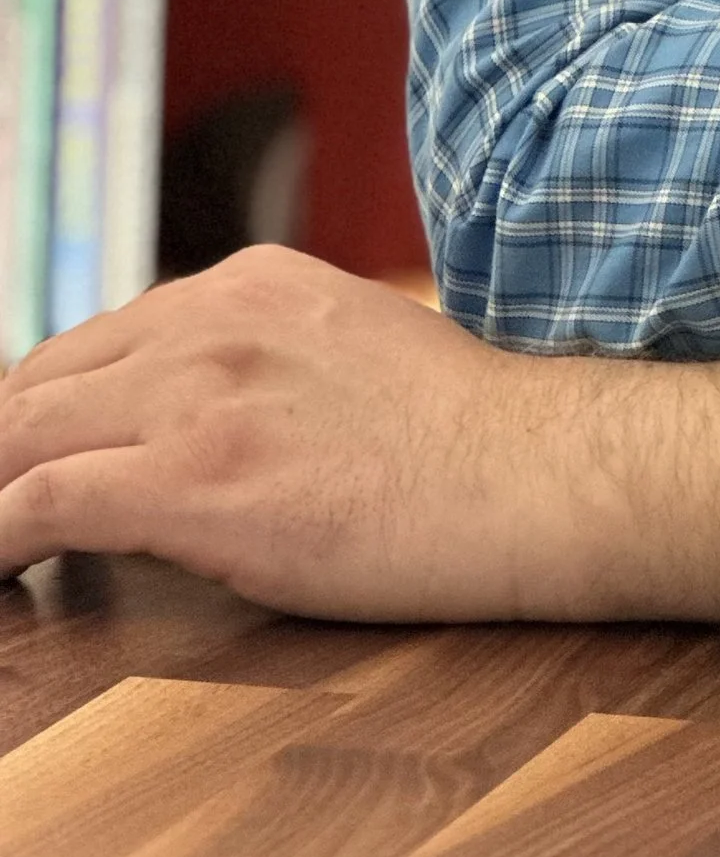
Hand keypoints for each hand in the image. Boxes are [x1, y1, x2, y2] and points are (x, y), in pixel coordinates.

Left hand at [0, 247, 588, 618]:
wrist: (529, 472)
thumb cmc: (463, 437)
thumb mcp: (350, 345)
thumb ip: (264, 360)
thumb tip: (200, 419)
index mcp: (249, 282)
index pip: (94, 340)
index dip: (45, 411)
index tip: (33, 462)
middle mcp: (210, 318)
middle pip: (37, 381)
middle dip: (2, 451)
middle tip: (3, 503)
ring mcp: (196, 395)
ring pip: (15, 436)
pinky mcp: (189, 481)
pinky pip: (35, 506)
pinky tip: (0, 574)